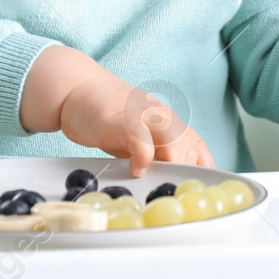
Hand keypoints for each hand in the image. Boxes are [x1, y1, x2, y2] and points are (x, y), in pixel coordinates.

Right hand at [57, 77, 215, 176]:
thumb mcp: (136, 137)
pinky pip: (142, 141)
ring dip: (170, 165)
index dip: (201, 167)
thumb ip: (152, 154)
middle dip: (184, 171)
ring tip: (158, 180)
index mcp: (167, 121)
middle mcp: (161, 116)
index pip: (196, 144)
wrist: (76, 89)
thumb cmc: (106, 117)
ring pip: (174, 142)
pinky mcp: (123, 120)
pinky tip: (135, 170)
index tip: (196, 187)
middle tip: (172, 189)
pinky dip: (143, 159)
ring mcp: (144, 116)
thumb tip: (165, 180)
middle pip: (189, 146)